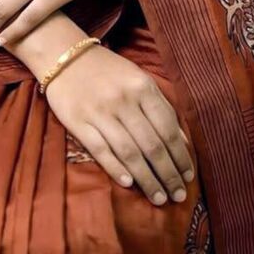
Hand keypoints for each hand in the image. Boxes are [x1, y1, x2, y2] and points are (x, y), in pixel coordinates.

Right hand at [44, 44, 195, 206]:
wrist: (64, 56)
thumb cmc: (108, 70)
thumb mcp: (139, 79)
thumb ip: (161, 108)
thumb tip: (182, 142)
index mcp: (142, 86)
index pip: (168, 129)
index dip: (180, 156)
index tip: (188, 176)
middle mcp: (123, 100)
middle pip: (151, 145)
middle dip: (168, 175)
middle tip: (178, 196)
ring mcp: (100, 112)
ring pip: (129, 153)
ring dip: (147, 180)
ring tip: (159, 197)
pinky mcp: (78, 122)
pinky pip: (101, 150)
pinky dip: (116, 169)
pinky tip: (129, 184)